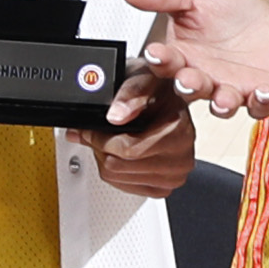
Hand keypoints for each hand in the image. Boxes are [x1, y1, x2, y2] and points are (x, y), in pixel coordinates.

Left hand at [91, 60, 196, 197]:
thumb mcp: (145, 79)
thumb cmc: (158, 90)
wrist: (169, 101)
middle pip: (118, 166)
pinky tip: (121, 154)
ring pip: (116, 178)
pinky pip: (124, 187)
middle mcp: (181, 158)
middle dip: (100, 148)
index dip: (99, 138)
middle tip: (96, 133)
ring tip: (111, 140)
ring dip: (106, 159)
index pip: (128, 149)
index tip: (88, 129)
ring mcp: (173, 176)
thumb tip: (115, 116)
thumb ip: (130, 94)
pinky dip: (115, 172)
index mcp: (179, 131)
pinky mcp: (163, 188)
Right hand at [120, 0, 268, 118]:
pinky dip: (261, 101)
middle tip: (187, 80)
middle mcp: (202, 78)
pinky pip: (259, 104)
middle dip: (188, 86)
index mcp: (180, 57)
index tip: (155, 52)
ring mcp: (230, 89)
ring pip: (221, 104)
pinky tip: (261, 91)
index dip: (158, 61)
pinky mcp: (260, 93)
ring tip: (222, 98)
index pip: (161, 65)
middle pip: (189, 89)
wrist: (265, 11)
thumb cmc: (225, 7)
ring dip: (221, 103)